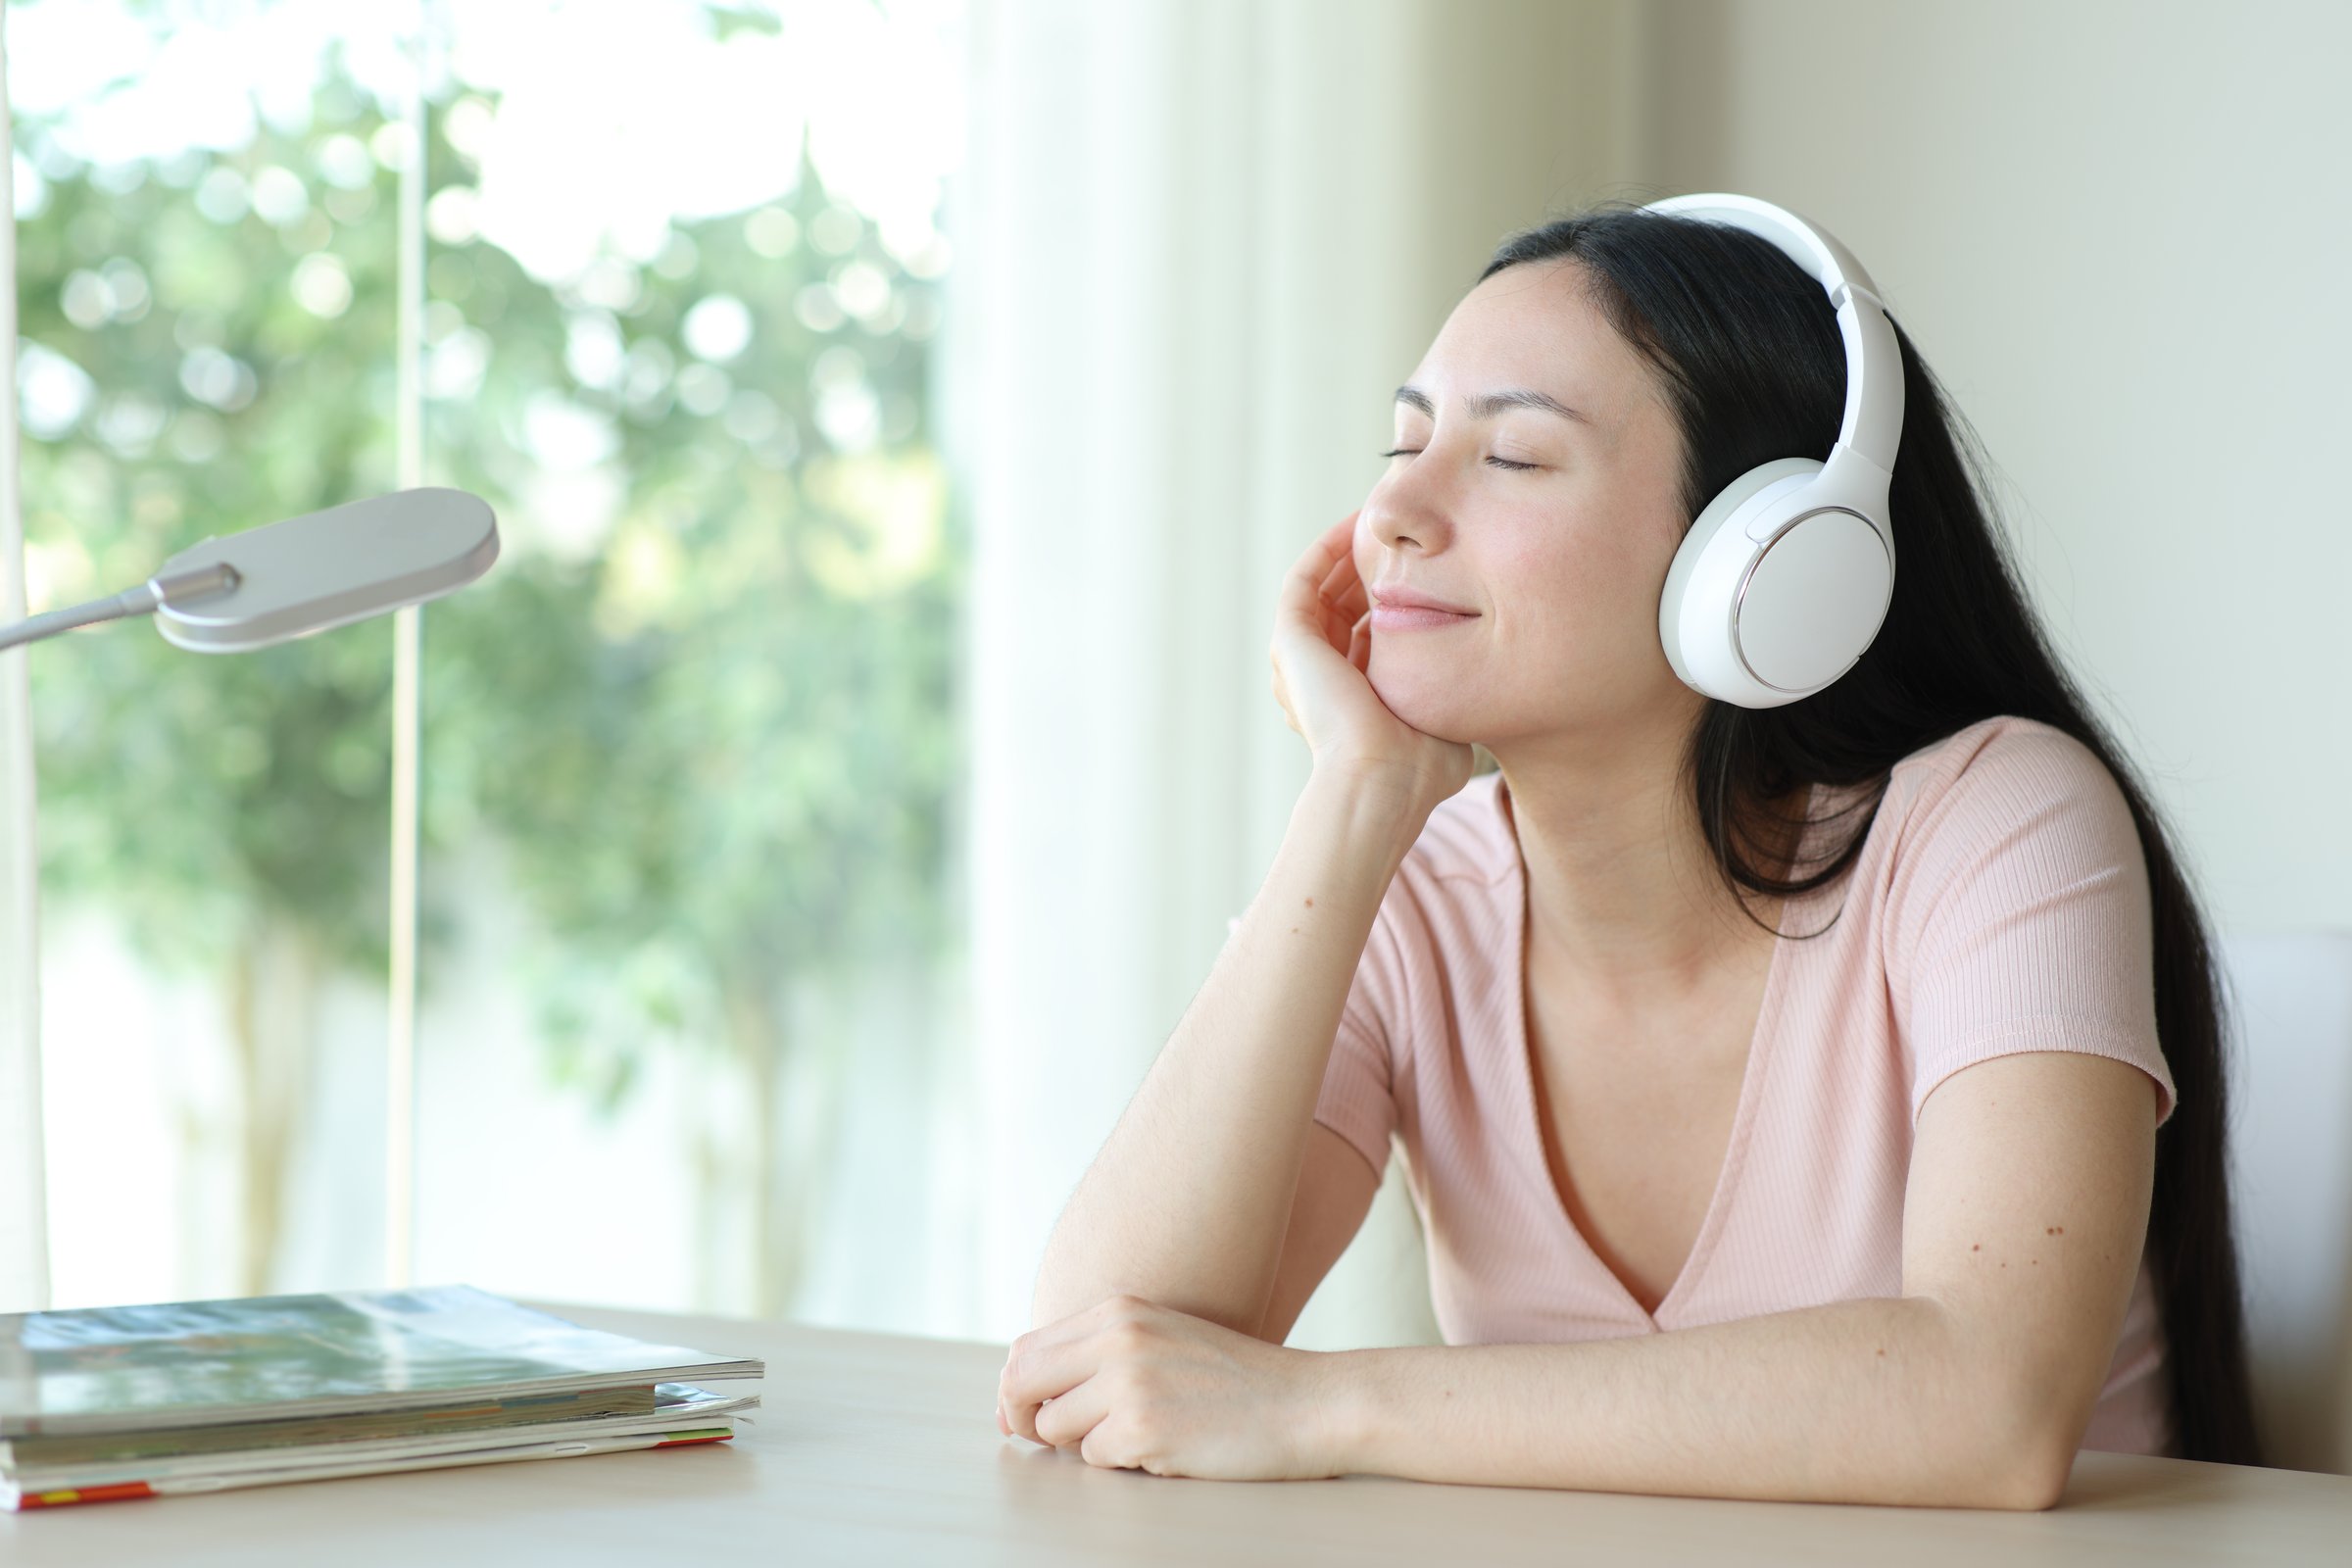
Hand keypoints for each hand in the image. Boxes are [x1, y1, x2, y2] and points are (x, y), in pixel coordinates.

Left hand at [995, 1294, 1346, 1479]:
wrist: (1307, 1402)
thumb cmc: (1237, 1381)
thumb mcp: (1163, 1338)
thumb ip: (1101, 1353)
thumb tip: (1026, 1398)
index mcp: (1119, 1309)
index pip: (1027, 1347)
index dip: (1015, 1389)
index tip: (1024, 1416)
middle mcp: (1117, 1337)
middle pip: (1020, 1382)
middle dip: (1022, 1418)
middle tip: (1047, 1440)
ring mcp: (1128, 1381)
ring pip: (1054, 1428)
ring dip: (1086, 1444)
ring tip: (1139, 1435)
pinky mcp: (1142, 1427)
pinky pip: (1095, 1459)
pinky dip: (1123, 1463)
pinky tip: (1167, 1448)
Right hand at [1270, 513, 1474, 813]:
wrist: (1383, 779)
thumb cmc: (1421, 765)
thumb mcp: (1445, 717)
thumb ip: (1453, 693)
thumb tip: (1484, 681)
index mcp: (1354, 695)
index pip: (1371, 630)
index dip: (1398, 593)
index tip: (1432, 563)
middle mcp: (1321, 675)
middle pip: (1345, 602)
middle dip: (1374, 564)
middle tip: (1406, 530)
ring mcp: (1300, 658)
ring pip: (1324, 586)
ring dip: (1350, 550)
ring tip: (1382, 515)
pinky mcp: (1289, 641)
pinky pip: (1305, 579)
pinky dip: (1328, 549)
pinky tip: (1359, 524)